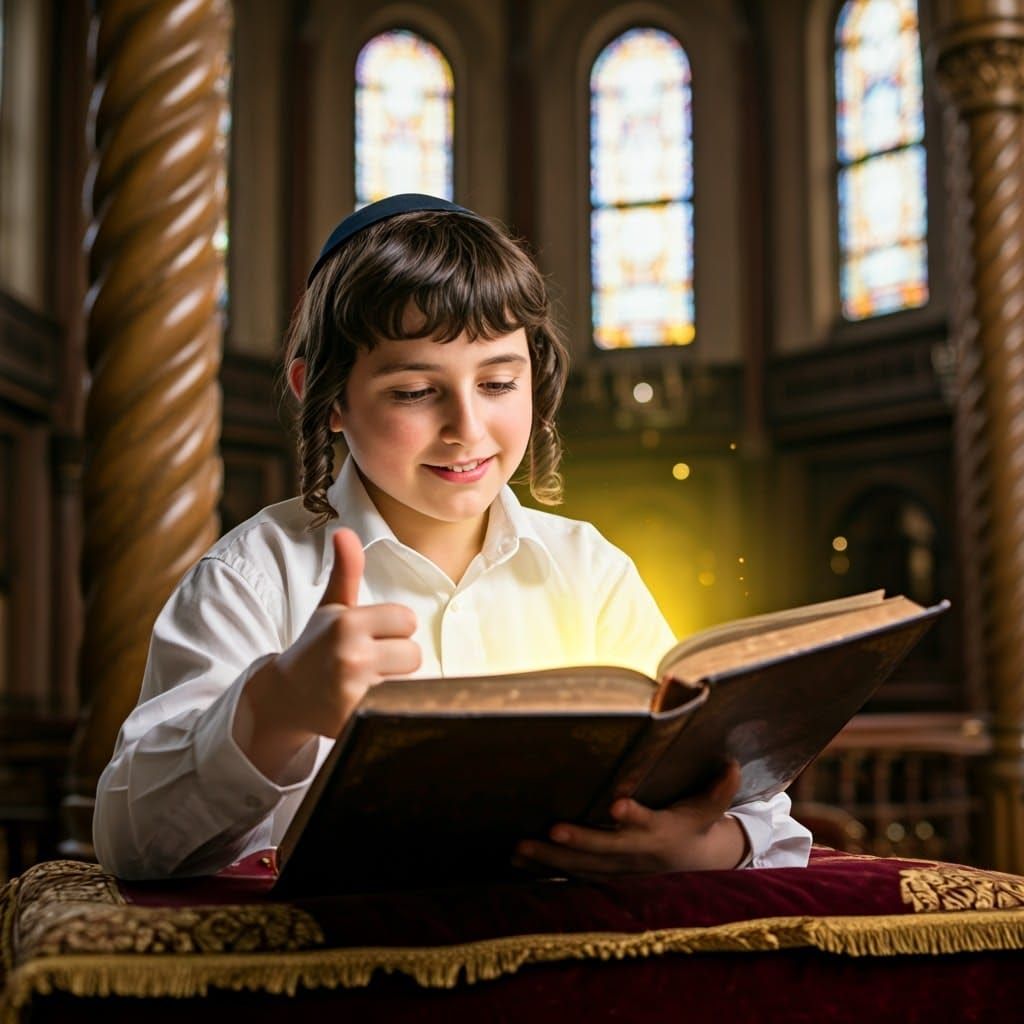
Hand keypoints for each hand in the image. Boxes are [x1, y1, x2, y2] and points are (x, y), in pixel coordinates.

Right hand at [239, 528, 420, 775]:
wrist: (286, 696)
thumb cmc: (316, 645)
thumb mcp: (331, 606)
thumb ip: (346, 570)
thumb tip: (345, 532)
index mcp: (348, 624)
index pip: (408, 619)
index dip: (393, 627)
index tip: (372, 633)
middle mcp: (351, 657)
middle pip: (413, 654)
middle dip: (396, 657)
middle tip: (368, 660)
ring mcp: (352, 693)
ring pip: (408, 682)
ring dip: (392, 682)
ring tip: (364, 680)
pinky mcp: (354, 721)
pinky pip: (395, 707)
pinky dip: (384, 705)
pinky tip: (359, 700)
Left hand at [514, 761, 748, 876]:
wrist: (690, 866)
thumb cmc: (693, 826)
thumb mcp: (708, 809)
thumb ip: (719, 790)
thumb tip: (732, 765)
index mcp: (661, 833)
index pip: (649, 823)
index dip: (634, 816)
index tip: (617, 803)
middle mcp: (635, 853)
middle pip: (604, 850)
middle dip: (577, 840)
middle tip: (551, 829)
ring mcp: (616, 868)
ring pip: (580, 866)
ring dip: (549, 858)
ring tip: (518, 847)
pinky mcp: (601, 874)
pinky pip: (569, 874)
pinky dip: (543, 868)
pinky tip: (514, 860)